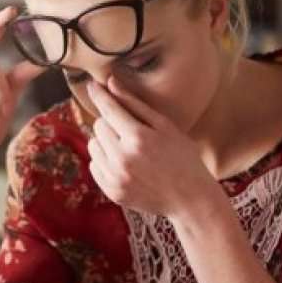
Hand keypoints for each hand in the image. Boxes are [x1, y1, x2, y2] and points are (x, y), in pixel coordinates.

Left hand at [86, 76, 219, 218]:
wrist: (190, 199)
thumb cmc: (183, 157)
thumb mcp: (165, 126)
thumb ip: (135, 104)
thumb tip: (110, 83)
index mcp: (138, 137)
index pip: (108, 108)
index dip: (99, 94)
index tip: (92, 84)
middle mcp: (123, 158)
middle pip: (98, 125)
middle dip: (110, 122)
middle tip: (130, 129)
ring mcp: (116, 177)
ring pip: (93, 145)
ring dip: (105, 142)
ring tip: (127, 148)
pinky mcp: (112, 191)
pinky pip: (94, 166)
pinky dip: (104, 160)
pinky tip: (124, 164)